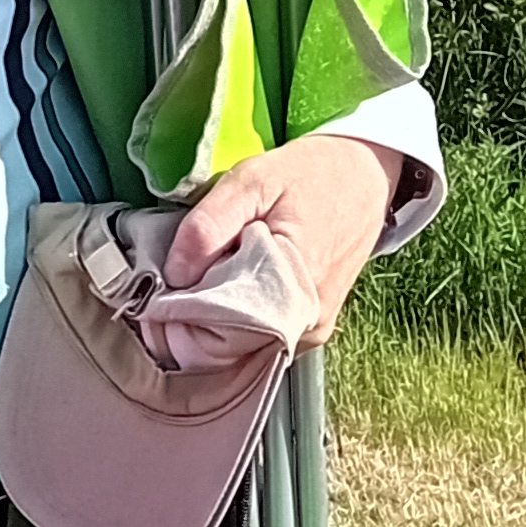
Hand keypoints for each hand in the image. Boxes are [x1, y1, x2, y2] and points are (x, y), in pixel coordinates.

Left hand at [164, 134, 399, 346]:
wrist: (364, 177)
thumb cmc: (310, 176)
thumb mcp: (252, 180)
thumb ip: (209, 227)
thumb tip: (175, 276)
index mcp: (291, 286)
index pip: (217, 335)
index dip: (180, 319)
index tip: (161, 292)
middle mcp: (305, 322)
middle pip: (226, 350)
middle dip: (193, 322)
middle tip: (181, 281)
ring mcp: (311, 332)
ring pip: (242, 350)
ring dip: (214, 324)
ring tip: (211, 278)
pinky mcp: (312, 331)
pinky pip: (260, 341)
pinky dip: (238, 322)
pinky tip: (235, 287)